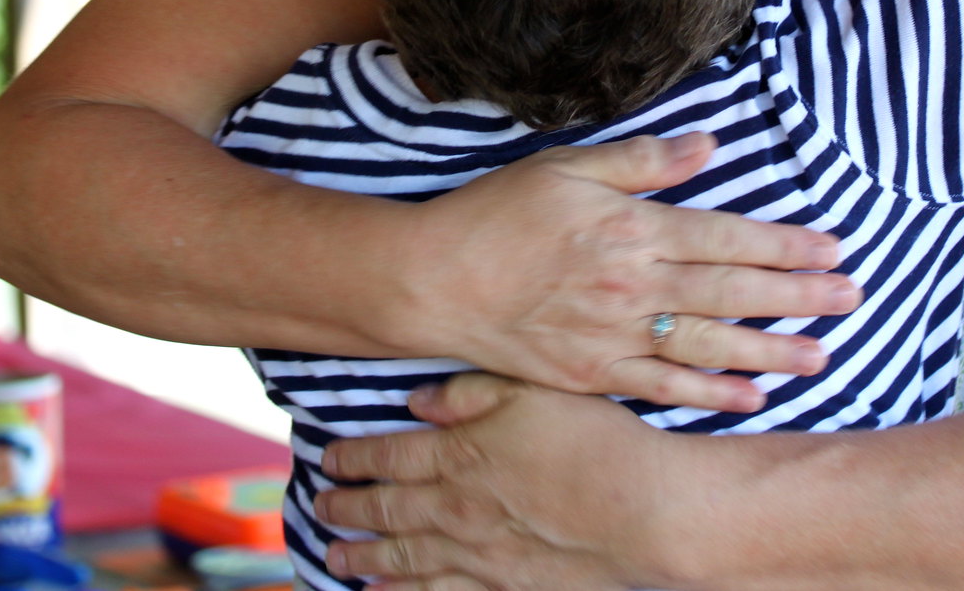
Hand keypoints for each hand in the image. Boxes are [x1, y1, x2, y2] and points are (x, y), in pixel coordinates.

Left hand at [318, 374, 677, 590]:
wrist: (642, 511)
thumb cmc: (596, 442)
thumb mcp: (535, 392)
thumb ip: (474, 394)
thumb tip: (419, 403)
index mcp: (462, 452)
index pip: (391, 455)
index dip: (355, 457)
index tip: (328, 459)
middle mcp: (457, 506)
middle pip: (387, 508)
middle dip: (348, 507)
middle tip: (321, 507)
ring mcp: (477, 553)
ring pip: (402, 555)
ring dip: (363, 554)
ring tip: (335, 555)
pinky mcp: (502, 585)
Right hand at [395, 132, 857, 411]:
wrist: (432, 280)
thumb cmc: (497, 215)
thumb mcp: (566, 166)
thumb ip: (642, 160)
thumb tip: (707, 145)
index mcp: (631, 228)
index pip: (726, 237)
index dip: (784, 245)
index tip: (832, 249)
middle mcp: (631, 284)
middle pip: (731, 292)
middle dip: (798, 297)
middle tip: (852, 299)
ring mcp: (613, 334)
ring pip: (707, 344)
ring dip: (769, 351)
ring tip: (821, 356)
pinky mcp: (592, 374)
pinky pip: (662, 386)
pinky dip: (709, 392)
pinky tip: (750, 396)